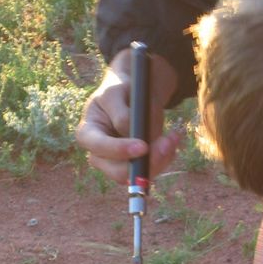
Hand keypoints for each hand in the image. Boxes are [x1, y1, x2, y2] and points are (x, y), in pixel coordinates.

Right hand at [76, 48, 181, 183]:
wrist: (131, 93)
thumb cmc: (119, 89)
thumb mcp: (116, 93)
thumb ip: (123, 115)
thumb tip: (139, 140)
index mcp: (88, 133)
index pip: (100, 147)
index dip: (120, 150)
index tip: (143, 146)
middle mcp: (99, 154)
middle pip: (119, 172)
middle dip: (146, 162)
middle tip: (167, 144)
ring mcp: (118, 163)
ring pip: (139, 174)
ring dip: (161, 158)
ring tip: (174, 137)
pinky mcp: (136, 165)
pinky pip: (153, 168)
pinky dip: (166, 156)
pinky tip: (172, 140)